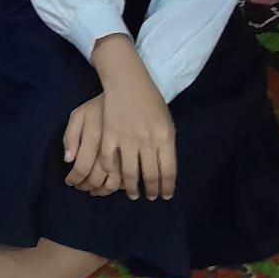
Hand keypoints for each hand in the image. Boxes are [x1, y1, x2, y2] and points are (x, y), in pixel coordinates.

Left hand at [63, 96, 121, 196]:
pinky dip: (121, 186)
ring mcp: (125, 153)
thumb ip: (70, 136)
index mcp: (92, 137)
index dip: (75, 179)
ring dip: (105, 191)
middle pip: (96, 179)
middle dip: (88, 187)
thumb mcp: (79, 115)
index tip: (71, 183)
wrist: (129, 92)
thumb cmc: (99, 106)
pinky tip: (114, 185)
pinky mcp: (138, 154)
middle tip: (86, 189)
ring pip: (114, 183)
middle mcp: (109, 148)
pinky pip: (130, 177)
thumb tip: (68, 160)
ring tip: (98, 191)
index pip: (81, 168)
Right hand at [65, 44, 176, 200]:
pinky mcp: (109, 136)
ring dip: (132, 188)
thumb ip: (166, 146)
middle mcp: (147, 141)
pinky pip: (110, 162)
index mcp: (165, 137)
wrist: (127, 81)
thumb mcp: (166, 122)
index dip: (167, 188)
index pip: (168, 172)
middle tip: (149, 196)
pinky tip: (115, 178)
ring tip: (132, 193)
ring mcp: (127, 139)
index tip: (164, 195)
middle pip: (150, 176)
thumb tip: (164, 170)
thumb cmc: (151, 100)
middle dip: (151, 191)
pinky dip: (112, 173)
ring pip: (129, 174)